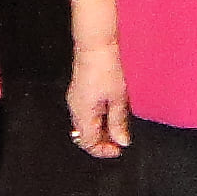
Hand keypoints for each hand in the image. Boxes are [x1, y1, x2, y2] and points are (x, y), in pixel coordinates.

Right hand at [66, 0, 131, 160]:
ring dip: (101, 129)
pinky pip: (85, 112)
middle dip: (102, 141)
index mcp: (83, 114)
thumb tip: (121, 140)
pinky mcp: (78, 91)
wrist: (96, 45)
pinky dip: (97, 118)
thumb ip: (118, 122)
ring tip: (118, 126)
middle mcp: (75, 108)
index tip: (119, 149)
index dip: (104, 150)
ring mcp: (75, 99)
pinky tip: (110, 112)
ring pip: (85, 124)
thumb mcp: (118, 99)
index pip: (89, 142)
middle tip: (120, 140)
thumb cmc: (106, 68)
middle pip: (85, 135)